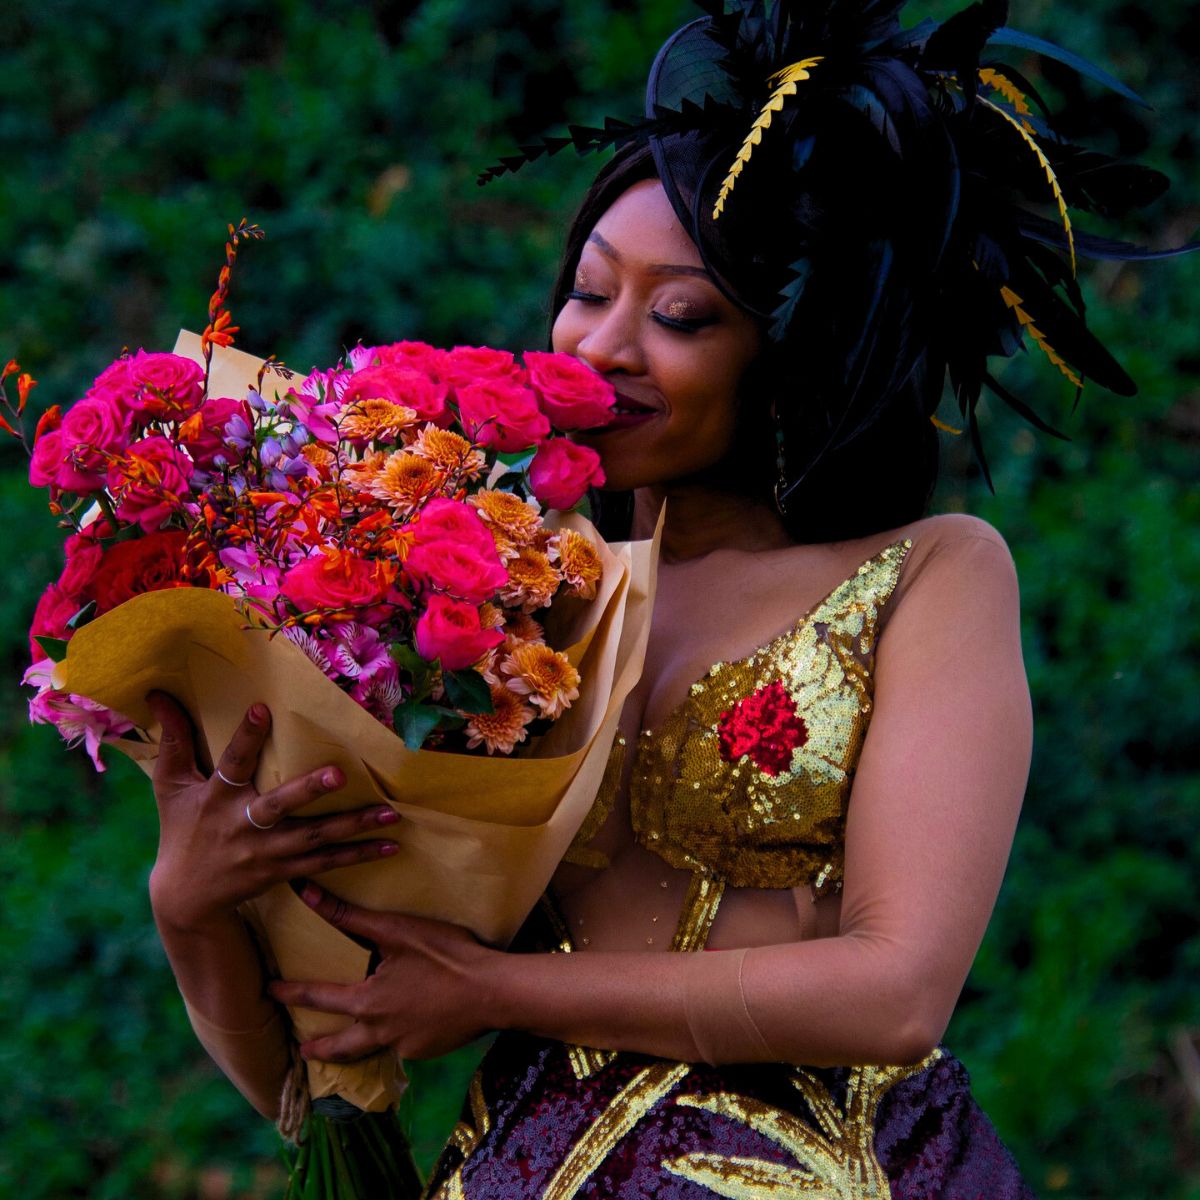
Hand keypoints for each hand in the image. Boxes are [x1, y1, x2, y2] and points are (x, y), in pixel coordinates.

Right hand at [146, 691, 400, 932]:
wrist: (185, 898)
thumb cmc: (181, 829)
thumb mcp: (170, 786)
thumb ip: (173, 740)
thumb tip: (158, 693)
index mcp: (216, 798)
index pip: (231, 763)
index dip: (244, 737)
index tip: (262, 709)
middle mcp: (243, 825)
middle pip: (278, 806)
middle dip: (307, 791)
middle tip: (339, 774)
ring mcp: (266, 852)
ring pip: (313, 838)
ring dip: (353, 826)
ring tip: (390, 813)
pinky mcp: (284, 871)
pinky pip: (325, 863)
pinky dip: (357, 855)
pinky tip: (390, 846)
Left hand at [268, 882, 498, 1061]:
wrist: (494, 992)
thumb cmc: (445, 956)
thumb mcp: (397, 931)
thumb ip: (350, 917)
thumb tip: (307, 895)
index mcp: (367, 1002)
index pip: (319, 996)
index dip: (292, 991)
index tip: (269, 990)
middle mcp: (380, 1032)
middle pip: (342, 1046)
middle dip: (320, 1049)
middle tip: (304, 1051)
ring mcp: (406, 1047)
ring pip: (373, 1050)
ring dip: (357, 1050)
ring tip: (353, 1046)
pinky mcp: (429, 1051)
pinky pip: (405, 1045)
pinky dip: (400, 1036)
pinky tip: (411, 1024)